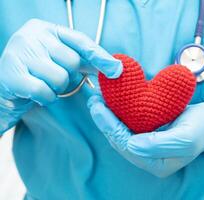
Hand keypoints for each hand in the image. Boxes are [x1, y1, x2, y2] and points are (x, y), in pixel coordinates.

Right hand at [0, 19, 121, 132]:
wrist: (6, 87)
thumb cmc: (38, 72)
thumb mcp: (60, 60)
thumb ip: (84, 61)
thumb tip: (114, 68)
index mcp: (47, 29)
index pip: (81, 41)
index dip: (100, 56)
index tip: (117, 70)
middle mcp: (31, 35)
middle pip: (72, 61)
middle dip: (69, 76)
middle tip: (54, 77)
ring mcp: (19, 52)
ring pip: (60, 78)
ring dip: (57, 88)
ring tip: (44, 84)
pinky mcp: (11, 74)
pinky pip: (44, 91)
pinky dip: (46, 98)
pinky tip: (36, 94)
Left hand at [88, 96, 203, 177]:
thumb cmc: (202, 128)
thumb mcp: (186, 138)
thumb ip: (160, 144)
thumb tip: (132, 145)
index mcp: (156, 162)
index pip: (126, 145)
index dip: (110, 127)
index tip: (98, 107)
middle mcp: (149, 157)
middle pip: (119, 140)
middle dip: (105, 121)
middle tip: (94, 100)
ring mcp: (148, 146)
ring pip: (121, 132)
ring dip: (109, 116)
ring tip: (98, 98)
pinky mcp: (148, 133)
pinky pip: (129, 124)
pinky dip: (119, 113)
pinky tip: (112, 100)